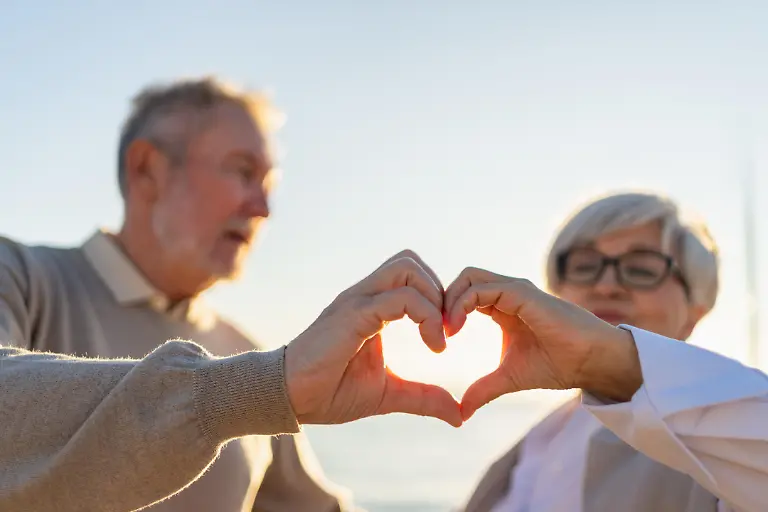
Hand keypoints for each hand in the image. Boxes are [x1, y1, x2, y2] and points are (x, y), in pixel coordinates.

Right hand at [285, 250, 462, 426]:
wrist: (291, 400)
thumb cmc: (330, 392)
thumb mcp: (388, 395)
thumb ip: (423, 398)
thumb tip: (459, 416)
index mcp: (371, 307)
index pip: (411, 275)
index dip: (436, 299)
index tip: (444, 339)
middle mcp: (364, 296)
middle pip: (410, 261)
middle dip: (438, 291)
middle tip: (446, 331)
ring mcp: (357, 301)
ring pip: (406, 268)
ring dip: (433, 298)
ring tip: (438, 336)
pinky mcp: (353, 315)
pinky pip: (397, 298)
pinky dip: (425, 315)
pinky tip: (433, 347)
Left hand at [443, 267, 641, 419]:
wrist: (592, 363)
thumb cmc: (558, 365)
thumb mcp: (509, 378)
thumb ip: (484, 389)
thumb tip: (461, 412)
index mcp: (501, 305)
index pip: (463, 293)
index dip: (445, 310)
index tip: (438, 340)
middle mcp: (506, 292)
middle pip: (462, 280)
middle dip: (441, 301)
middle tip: (436, 332)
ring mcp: (514, 289)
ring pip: (468, 278)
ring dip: (448, 301)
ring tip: (446, 332)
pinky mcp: (522, 293)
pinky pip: (482, 288)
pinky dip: (462, 304)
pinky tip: (455, 329)